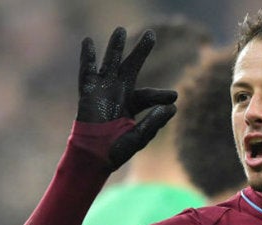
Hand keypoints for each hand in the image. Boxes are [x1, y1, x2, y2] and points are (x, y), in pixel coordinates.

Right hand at [77, 27, 177, 168]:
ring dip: (114, 46)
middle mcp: (118, 93)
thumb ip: (155, 122)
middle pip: (131, 67)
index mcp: (132, 104)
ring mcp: (102, 91)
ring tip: (119, 29)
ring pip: (110, 63)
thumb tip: (174, 107)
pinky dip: (86, 57)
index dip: (161, 95)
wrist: (94, 158)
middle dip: (140, 51)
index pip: (149, 95)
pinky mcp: (88, 92)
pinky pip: (87, 71)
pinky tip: (88, 41)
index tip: (174, 96)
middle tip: (151, 34)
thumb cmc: (116, 150)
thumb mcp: (139, 137)